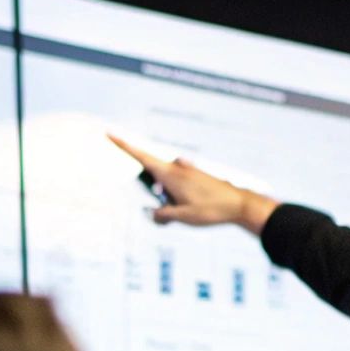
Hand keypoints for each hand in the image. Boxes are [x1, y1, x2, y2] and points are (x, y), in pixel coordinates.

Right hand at [108, 134, 278, 233]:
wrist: (240, 204)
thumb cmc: (211, 210)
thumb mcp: (183, 217)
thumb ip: (163, 216)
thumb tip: (152, 214)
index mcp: (170, 175)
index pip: (141, 157)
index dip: (124, 146)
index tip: (110, 133)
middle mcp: (177, 168)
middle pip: (154, 175)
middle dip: (155, 191)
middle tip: (174, 207)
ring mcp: (188, 170)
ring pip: (167, 183)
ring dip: (170, 197)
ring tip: (189, 211)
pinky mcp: (196, 175)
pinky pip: (179, 184)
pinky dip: (179, 196)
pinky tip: (195, 206)